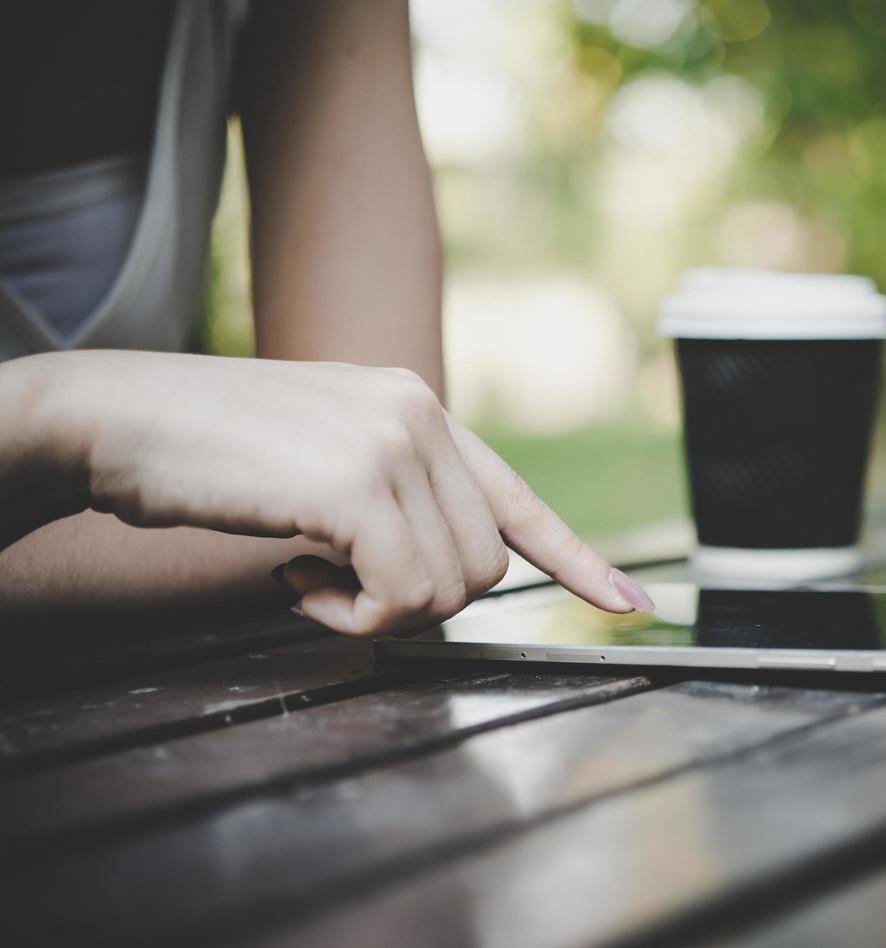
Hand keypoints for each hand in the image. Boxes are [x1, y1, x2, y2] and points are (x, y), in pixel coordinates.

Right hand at [10, 350, 652, 634]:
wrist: (116, 419)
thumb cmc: (211, 453)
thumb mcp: (324, 457)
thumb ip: (394, 493)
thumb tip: (443, 572)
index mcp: (419, 409)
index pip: (520, 498)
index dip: (578, 559)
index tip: (628, 601)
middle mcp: (422, 418)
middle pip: (486, 566)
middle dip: (419, 601)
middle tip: (336, 585)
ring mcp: (394, 445)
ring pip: (451, 588)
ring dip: (377, 611)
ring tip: (308, 574)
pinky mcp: (357, 483)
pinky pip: (401, 595)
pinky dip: (349, 616)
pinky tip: (293, 580)